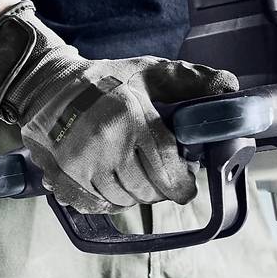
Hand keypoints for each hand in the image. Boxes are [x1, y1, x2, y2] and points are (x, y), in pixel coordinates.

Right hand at [0, 5, 234, 213]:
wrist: (46, 85)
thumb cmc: (106, 80)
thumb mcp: (150, 72)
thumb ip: (192, 81)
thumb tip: (230, 88)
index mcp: (131, 118)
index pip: (165, 170)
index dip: (181, 185)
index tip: (185, 186)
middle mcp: (105, 144)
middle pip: (145, 190)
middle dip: (159, 189)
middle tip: (160, 177)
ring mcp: (80, 164)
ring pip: (121, 200)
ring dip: (134, 195)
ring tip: (134, 175)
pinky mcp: (61, 177)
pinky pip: (95, 205)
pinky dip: (107, 200)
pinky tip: (111, 182)